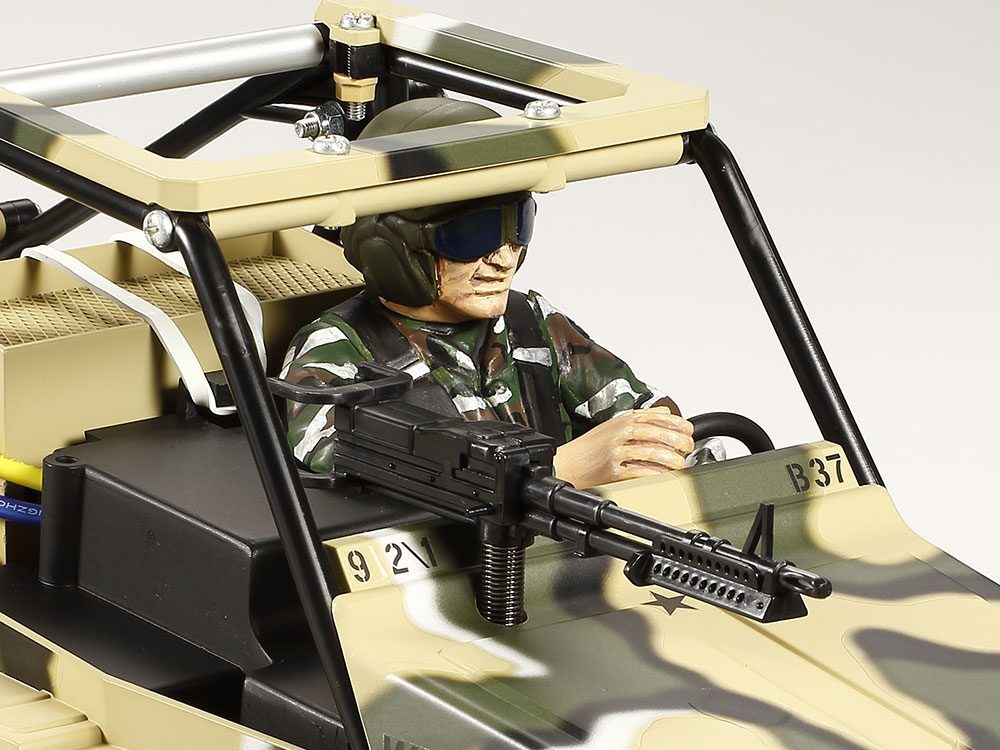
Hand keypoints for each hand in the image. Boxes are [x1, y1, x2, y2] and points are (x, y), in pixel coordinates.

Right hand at [553, 407, 694, 488]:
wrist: (566, 463)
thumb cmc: (589, 446)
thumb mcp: (613, 425)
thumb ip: (641, 418)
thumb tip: (665, 414)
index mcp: (623, 420)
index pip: (657, 417)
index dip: (677, 424)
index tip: (689, 430)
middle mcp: (620, 432)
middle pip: (657, 433)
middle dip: (678, 441)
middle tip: (687, 448)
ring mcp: (616, 451)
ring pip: (651, 452)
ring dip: (671, 460)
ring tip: (680, 464)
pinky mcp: (612, 470)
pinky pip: (640, 471)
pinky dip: (656, 474)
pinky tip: (664, 475)